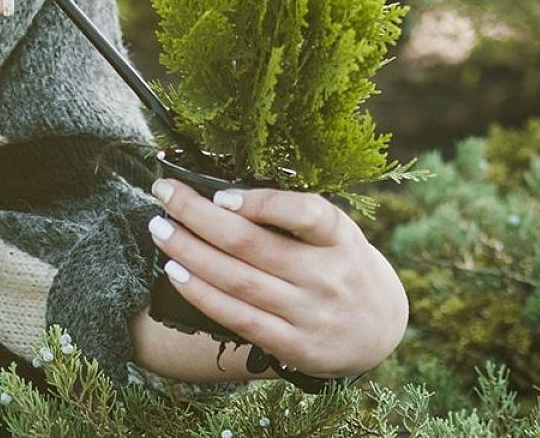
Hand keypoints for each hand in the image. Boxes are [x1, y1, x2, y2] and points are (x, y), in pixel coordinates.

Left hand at [148, 178, 407, 377]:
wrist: (379, 328)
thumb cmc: (341, 265)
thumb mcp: (335, 233)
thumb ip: (294, 216)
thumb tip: (222, 193)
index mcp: (340, 237)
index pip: (307, 213)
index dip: (262, 203)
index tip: (220, 195)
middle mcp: (327, 276)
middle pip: (253, 244)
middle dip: (199, 216)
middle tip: (164, 194)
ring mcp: (310, 314)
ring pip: (238, 280)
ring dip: (190, 252)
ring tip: (160, 229)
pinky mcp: (294, 346)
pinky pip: (238, 317)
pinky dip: (202, 294)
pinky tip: (175, 272)